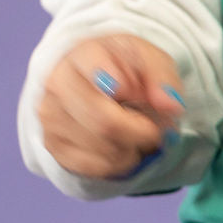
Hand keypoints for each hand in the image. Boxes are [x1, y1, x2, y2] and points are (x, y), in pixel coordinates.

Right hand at [38, 34, 185, 178]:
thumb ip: (164, 79)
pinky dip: (120, 162)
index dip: (125, 88)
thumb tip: (171, 106)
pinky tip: (120, 145)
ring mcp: (51, 118)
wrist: (95, 82)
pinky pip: (98, 168)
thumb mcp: (152, 62)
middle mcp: (58, 84)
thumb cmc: (126, 69)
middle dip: (141, 132)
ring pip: (104, 150)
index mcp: (82, 55)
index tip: (133, 91)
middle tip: (154, 127)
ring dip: (133, 148)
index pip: (99, 74)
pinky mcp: (55, 147)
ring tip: (134, 130)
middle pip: (105, 124)